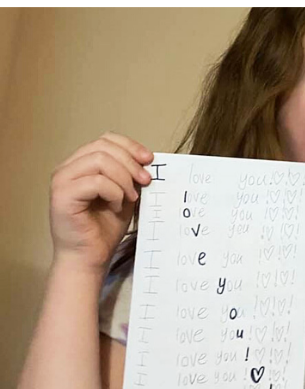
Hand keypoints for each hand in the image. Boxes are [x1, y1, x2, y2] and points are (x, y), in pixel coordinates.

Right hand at [48, 132, 152, 271]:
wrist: (89, 257)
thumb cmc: (104, 226)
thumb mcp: (124, 190)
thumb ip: (130, 171)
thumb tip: (147, 156)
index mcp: (80, 164)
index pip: (106, 139)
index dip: (130, 145)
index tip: (150, 159)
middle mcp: (66, 169)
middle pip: (104, 146)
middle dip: (131, 162)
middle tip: (146, 181)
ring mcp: (61, 182)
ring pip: (100, 160)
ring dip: (123, 178)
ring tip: (130, 197)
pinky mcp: (61, 197)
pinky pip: (96, 182)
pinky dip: (114, 192)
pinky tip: (116, 206)